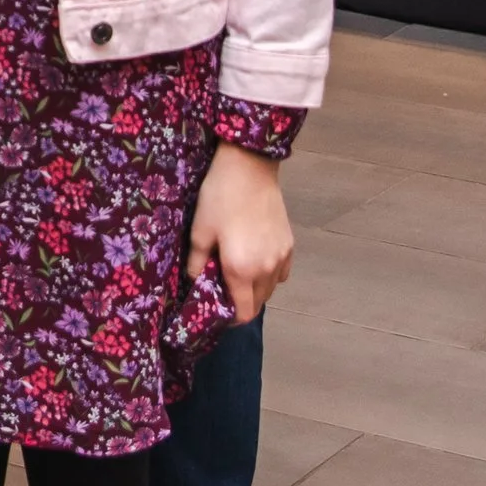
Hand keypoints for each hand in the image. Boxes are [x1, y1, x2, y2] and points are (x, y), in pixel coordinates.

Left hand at [186, 141, 295, 325]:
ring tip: (237, 273)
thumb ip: (197, 263)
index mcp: (242, 270)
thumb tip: (195, 282)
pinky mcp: (289, 244)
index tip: (217, 311)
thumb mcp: (200, 231)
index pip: (244, 313)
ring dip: (255, 289)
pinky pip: (282, 273)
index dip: (230, 318)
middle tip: (222, 288)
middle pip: (258, 303)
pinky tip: (255, 260)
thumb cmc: (219, 198)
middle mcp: (267, 269)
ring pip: (271, 289)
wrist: (249, 167)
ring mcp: (282, 257)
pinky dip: (270, 274)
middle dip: (241, 303)